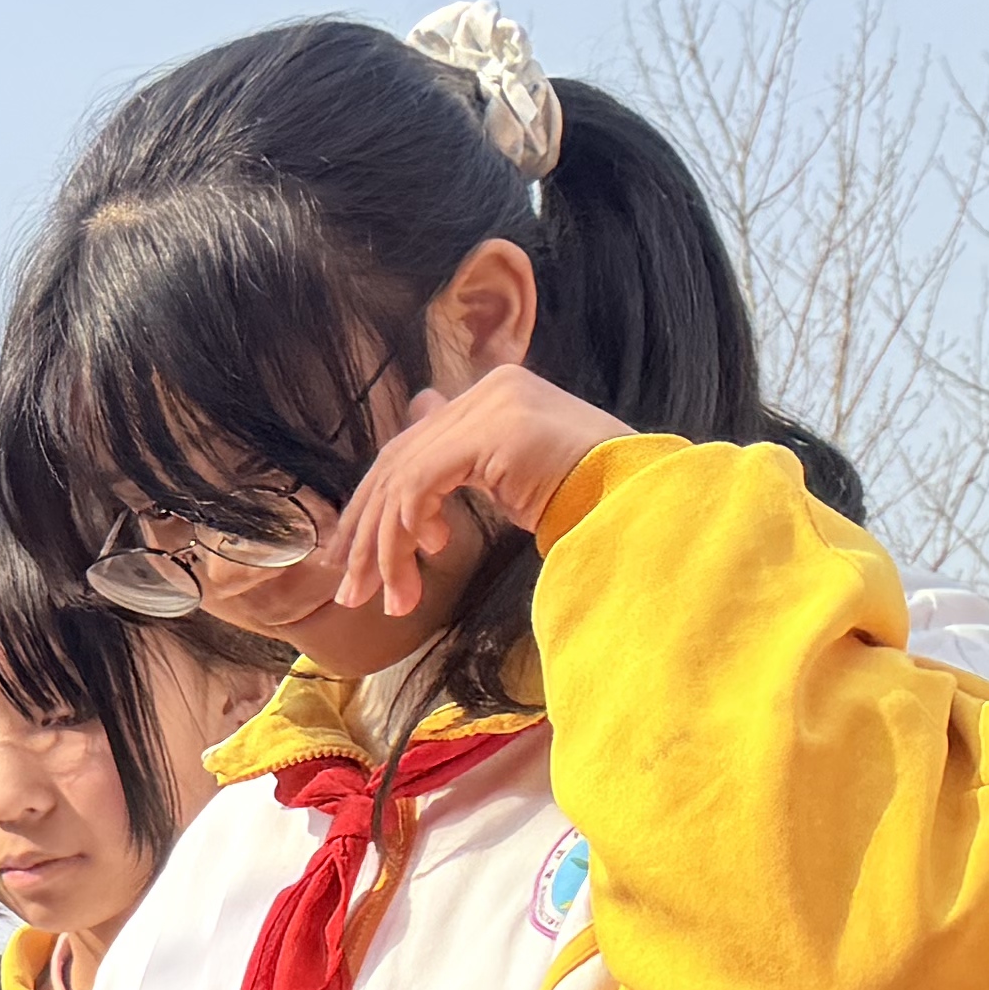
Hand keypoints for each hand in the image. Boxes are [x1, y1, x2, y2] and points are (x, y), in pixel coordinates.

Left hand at [325, 360, 628, 617]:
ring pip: (403, 480)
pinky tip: (420, 564)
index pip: (410, 448)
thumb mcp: (508, 478)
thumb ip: (459, 459)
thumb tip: (415, 416)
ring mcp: (492, 405)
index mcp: (492, 393)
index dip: (372, 507)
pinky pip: (421, 485)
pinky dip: (408, 531)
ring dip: (387, 550)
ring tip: (388, 600)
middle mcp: (488, 389)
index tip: (355, 561)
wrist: (636, 499)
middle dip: (367, 536)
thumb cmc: (583, 498)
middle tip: (352, 592)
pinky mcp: (495, 432)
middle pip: (398, 463)